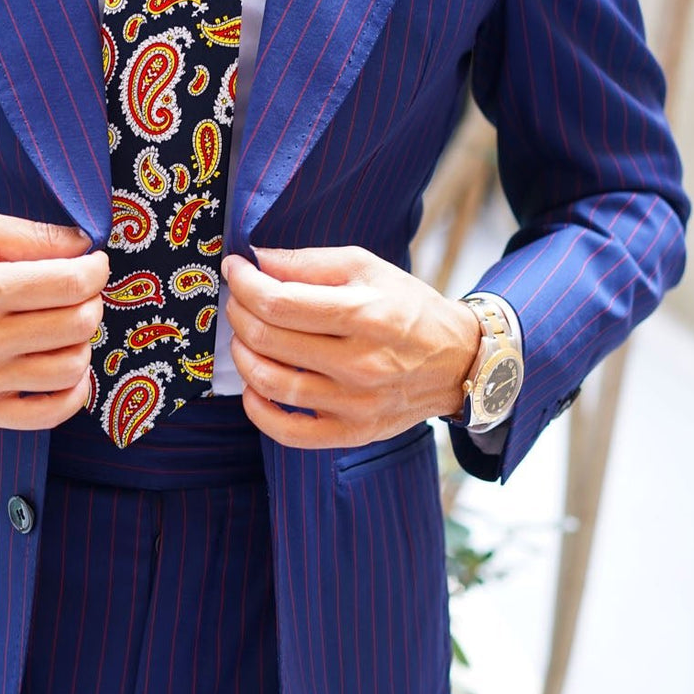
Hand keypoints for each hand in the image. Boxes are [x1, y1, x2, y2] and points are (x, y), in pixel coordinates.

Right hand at [0, 212, 108, 429]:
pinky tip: (65, 369)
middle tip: (77, 294)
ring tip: (64, 329)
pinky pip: (51, 412)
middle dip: (91, 302)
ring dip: (82, 343)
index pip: (70, 284)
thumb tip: (83, 244)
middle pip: (78, 324)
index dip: (95, 271)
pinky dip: (74, 391)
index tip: (92, 265)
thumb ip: (26, 234)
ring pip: (72, 367)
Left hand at [222, 245, 480, 449]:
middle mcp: (360, 363)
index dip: (245, 284)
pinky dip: (257, 410)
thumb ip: (310, 263)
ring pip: (270, 382)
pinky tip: (255, 386)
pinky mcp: (351, 432)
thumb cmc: (409, 309)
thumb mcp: (369, 269)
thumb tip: (258, 260)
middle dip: (240, 313)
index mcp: (365, 315)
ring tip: (245, 338)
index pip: (280, 302)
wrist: (458, 362)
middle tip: (238, 300)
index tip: (235, 270)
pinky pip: (287, 432)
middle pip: (269, 339)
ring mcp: (355, 403)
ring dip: (242, 356)